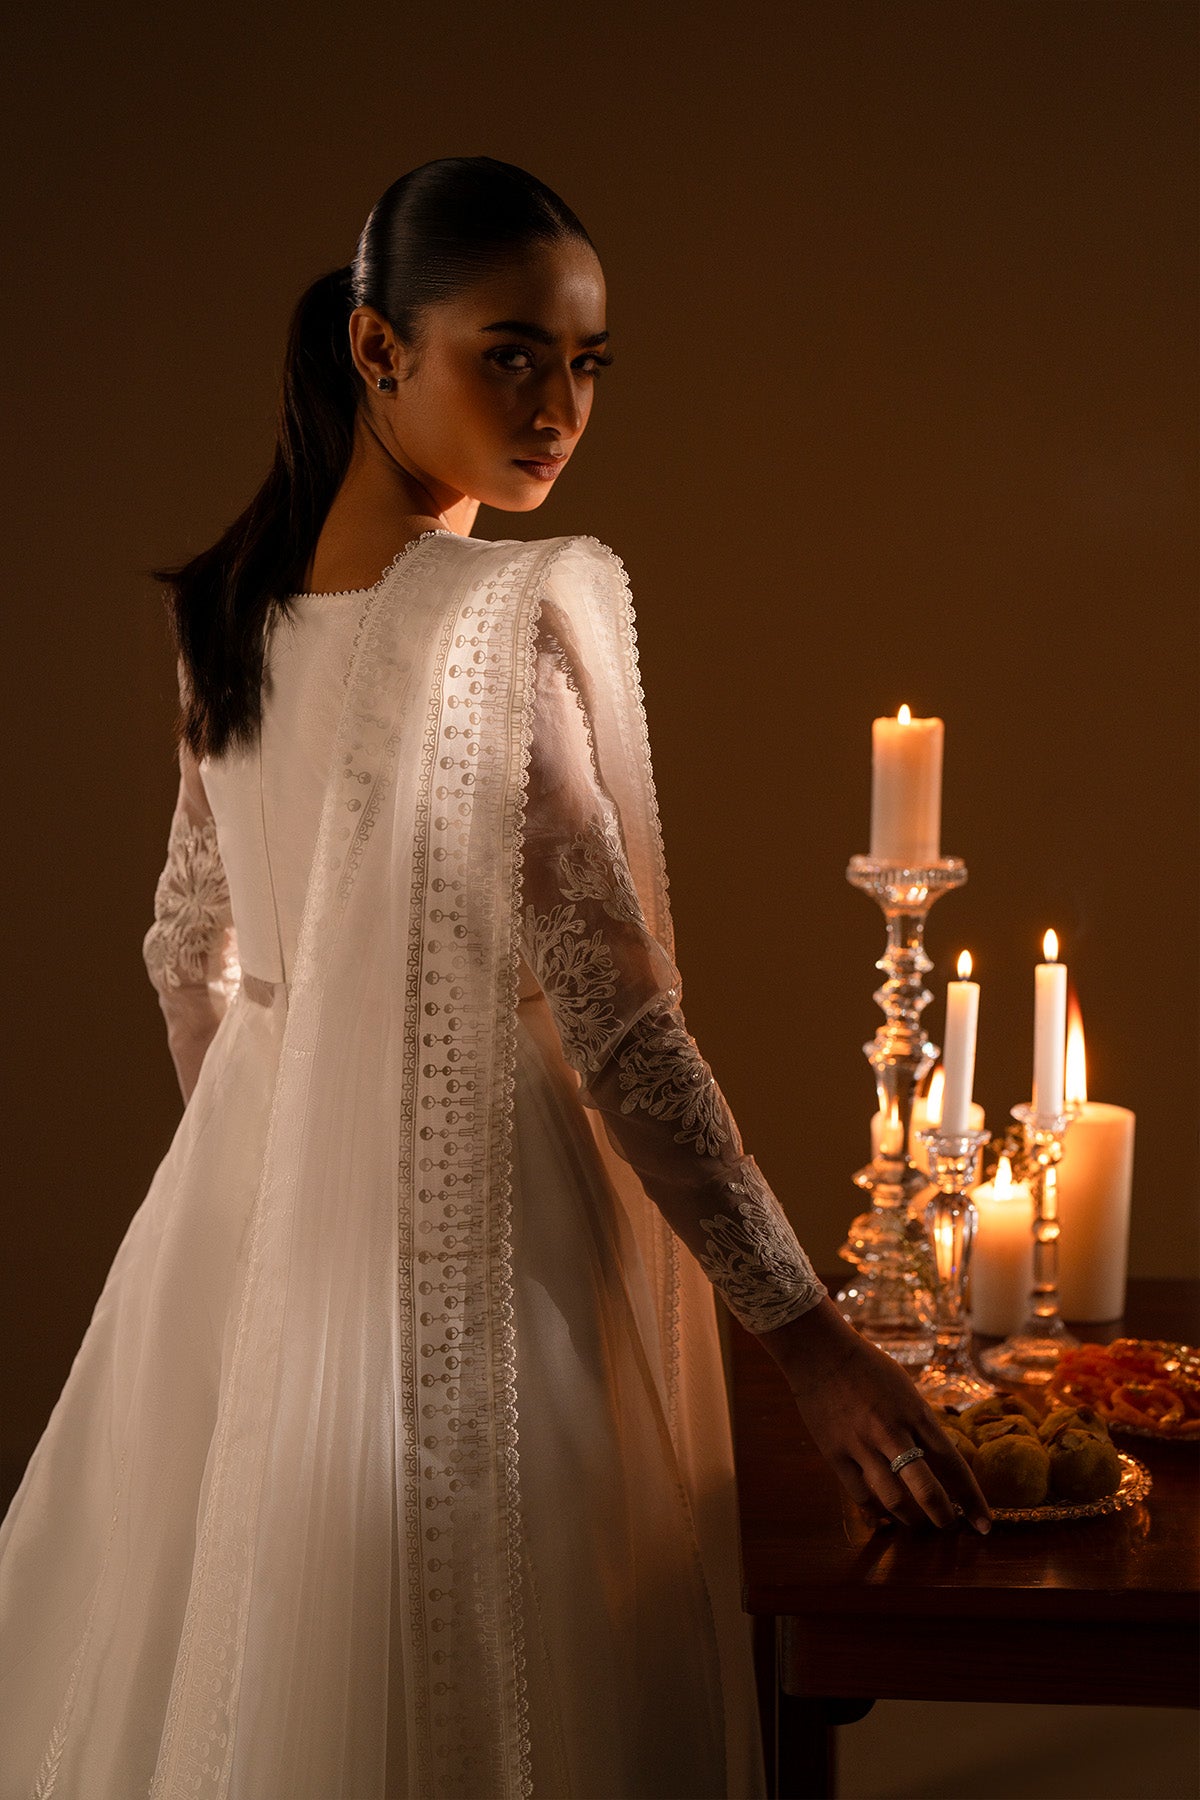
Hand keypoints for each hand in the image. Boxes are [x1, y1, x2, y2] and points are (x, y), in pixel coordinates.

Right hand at [757, 1296, 993, 1533]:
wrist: (820, 1351)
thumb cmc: (867, 1366)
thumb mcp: (905, 1388)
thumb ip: (920, 1422)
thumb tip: (938, 1457)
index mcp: (916, 1412)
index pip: (953, 1464)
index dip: (972, 1499)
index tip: (985, 1525)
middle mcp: (892, 1432)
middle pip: (926, 1489)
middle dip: (944, 1517)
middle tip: (950, 1527)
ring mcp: (861, 1444)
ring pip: (893, 1499)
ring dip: (910, 1519)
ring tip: (917, 1523)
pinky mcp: (835, 1453)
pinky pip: (859, 1495)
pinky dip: (875, 1512)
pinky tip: (883, 1518)